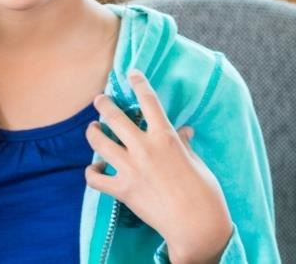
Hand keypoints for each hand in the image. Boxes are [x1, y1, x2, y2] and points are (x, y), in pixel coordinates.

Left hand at [84, 71, 231, 263]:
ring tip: (92, 130)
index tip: (130, 73)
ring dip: (93, 133)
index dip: (138, 83)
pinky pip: (95, 178)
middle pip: (114, 116)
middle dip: (103, 104)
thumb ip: (184, 143)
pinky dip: (91, 173)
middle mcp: (145, 147)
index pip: (149, 101)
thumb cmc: (203, 192)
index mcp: (166, 136)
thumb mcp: (196, 161)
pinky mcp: (122, 189)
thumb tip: (184, 130)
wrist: (196, 223)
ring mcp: (131, 168)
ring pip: (99, 141)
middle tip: (99, 100)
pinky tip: (93, 170)